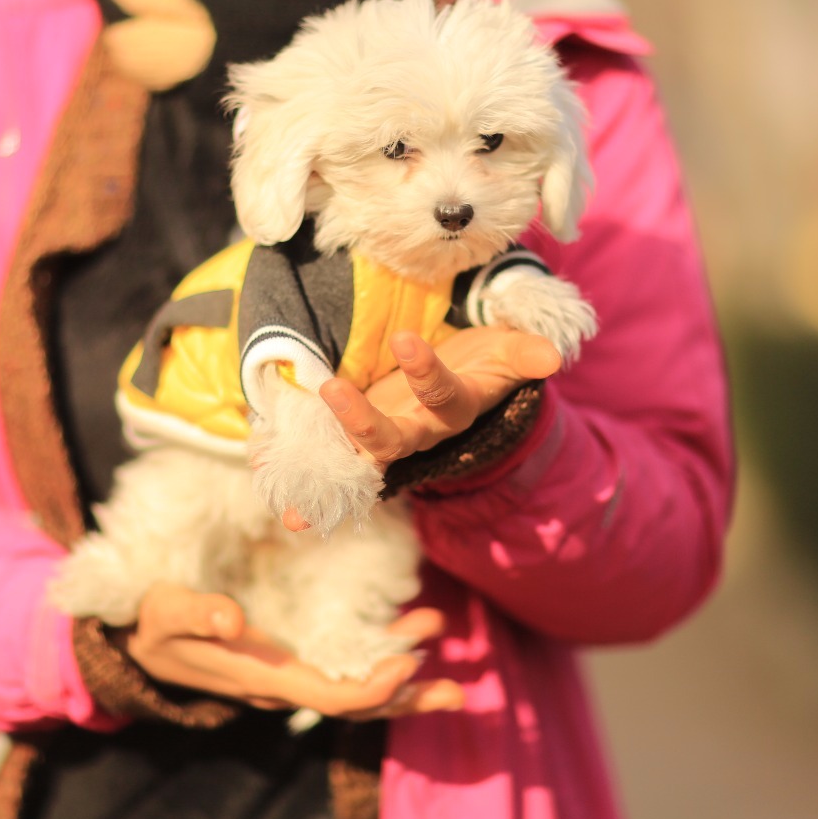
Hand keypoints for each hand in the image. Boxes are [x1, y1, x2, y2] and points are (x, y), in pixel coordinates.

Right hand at [122, 582, 463, 718]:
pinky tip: (410, 635)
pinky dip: (382, 657)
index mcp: (262, 678)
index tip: (406, 663)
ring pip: (359, 688)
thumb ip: (196, 613)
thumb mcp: (165, 613)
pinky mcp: (296, 659)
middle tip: (456, 688)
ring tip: (451, 664)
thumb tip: (234, 616)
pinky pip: (348, 666)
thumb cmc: (154, 625)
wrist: (143, 644)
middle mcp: (286, 684)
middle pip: (357, 703)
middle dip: (406, 696)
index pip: (327, 696)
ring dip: (405, 680)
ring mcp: (294, 675)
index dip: (370, 687)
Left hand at [277, 327, 558, 531]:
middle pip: (390, 440)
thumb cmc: (483, 363)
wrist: (464, 389)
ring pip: (352, 458)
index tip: (406, 338)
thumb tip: (554, 358)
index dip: (426, 372)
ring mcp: (384, 439)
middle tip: (333, 391)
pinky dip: (298, 469)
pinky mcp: (356, 439)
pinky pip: (327, 459)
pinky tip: (263, 474)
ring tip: (280, 479)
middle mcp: (417, 432)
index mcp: (453, 408)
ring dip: (321, 462)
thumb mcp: (505, 354)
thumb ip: (524, 354)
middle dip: (361, 422)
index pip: (442, 394)